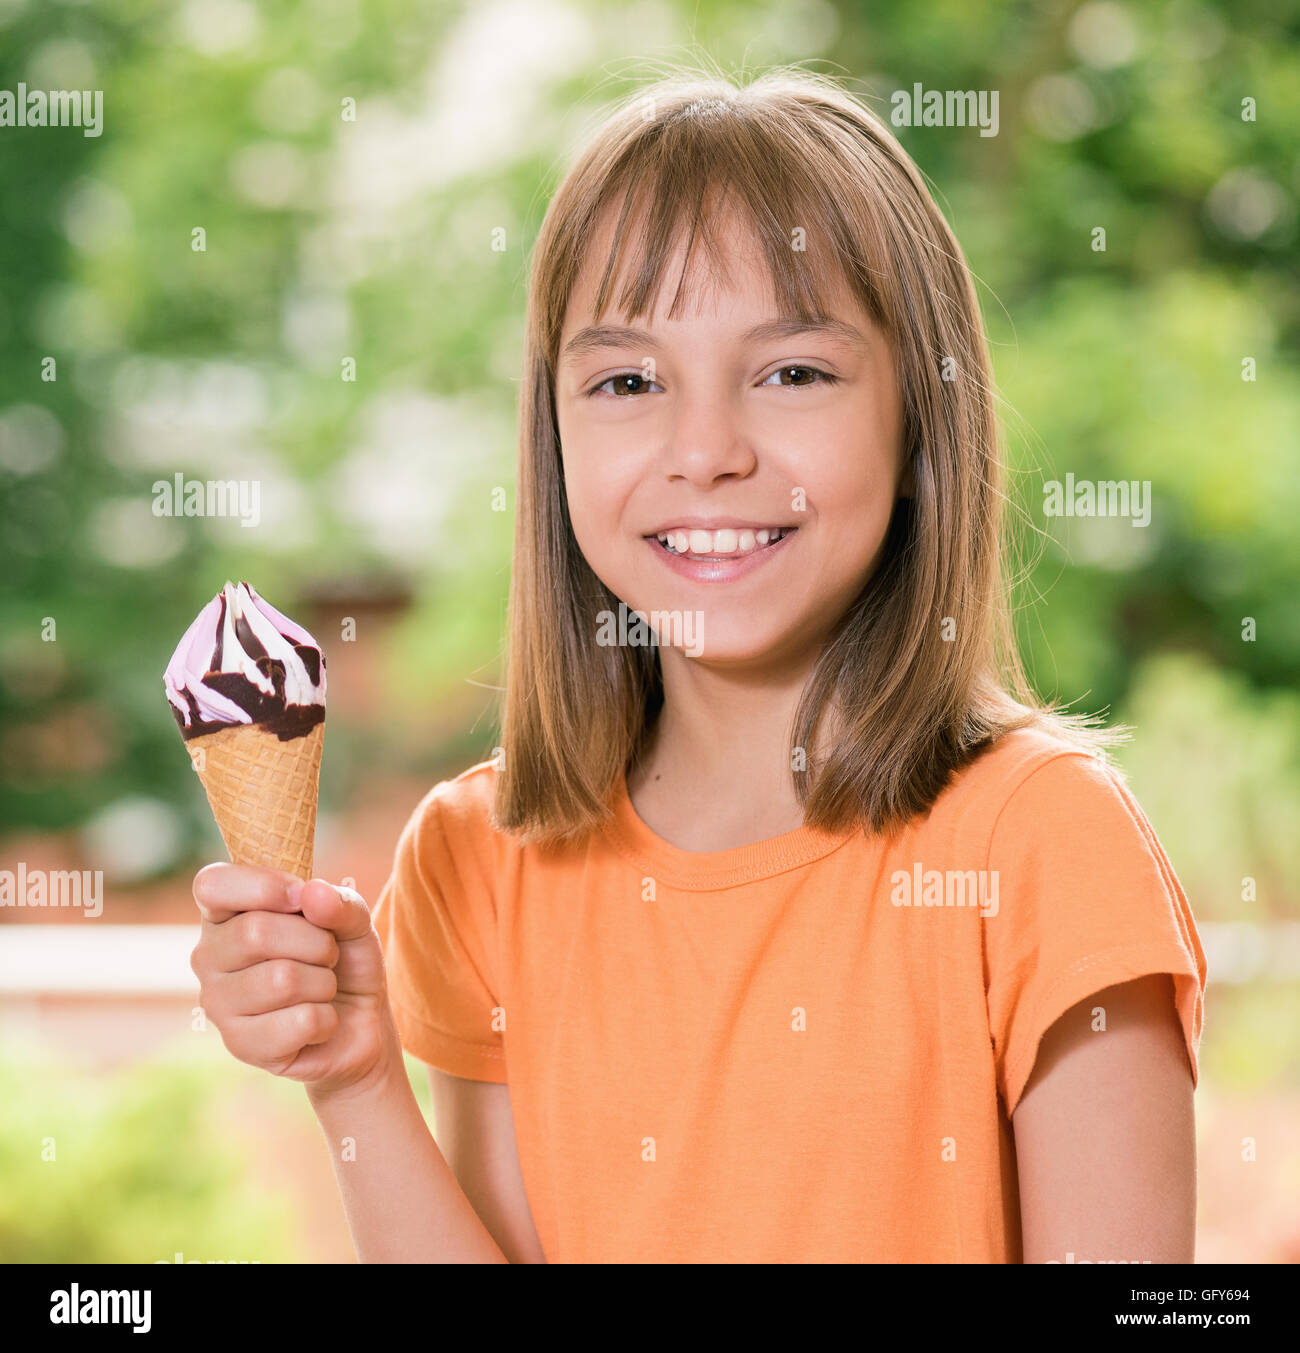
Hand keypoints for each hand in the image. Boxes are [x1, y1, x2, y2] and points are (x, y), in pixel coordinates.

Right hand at [190, 864, 398, 1097]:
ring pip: (281, 980)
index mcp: (225, 914)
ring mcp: (218, 1004)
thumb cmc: (343, 962)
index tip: (300, 897)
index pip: (212, 885)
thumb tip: (312, 893)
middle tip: (328, 954)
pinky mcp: (241, 1045)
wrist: (359, 1025)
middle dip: (315, 942)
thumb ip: (340, 902)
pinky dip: (327, 1019)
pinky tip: (317, 1023)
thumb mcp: (354, 922)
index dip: (263, 886)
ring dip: (324, 983)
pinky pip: (300, 1021)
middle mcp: (208, 957)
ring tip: (322, 988)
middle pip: (255, 932)